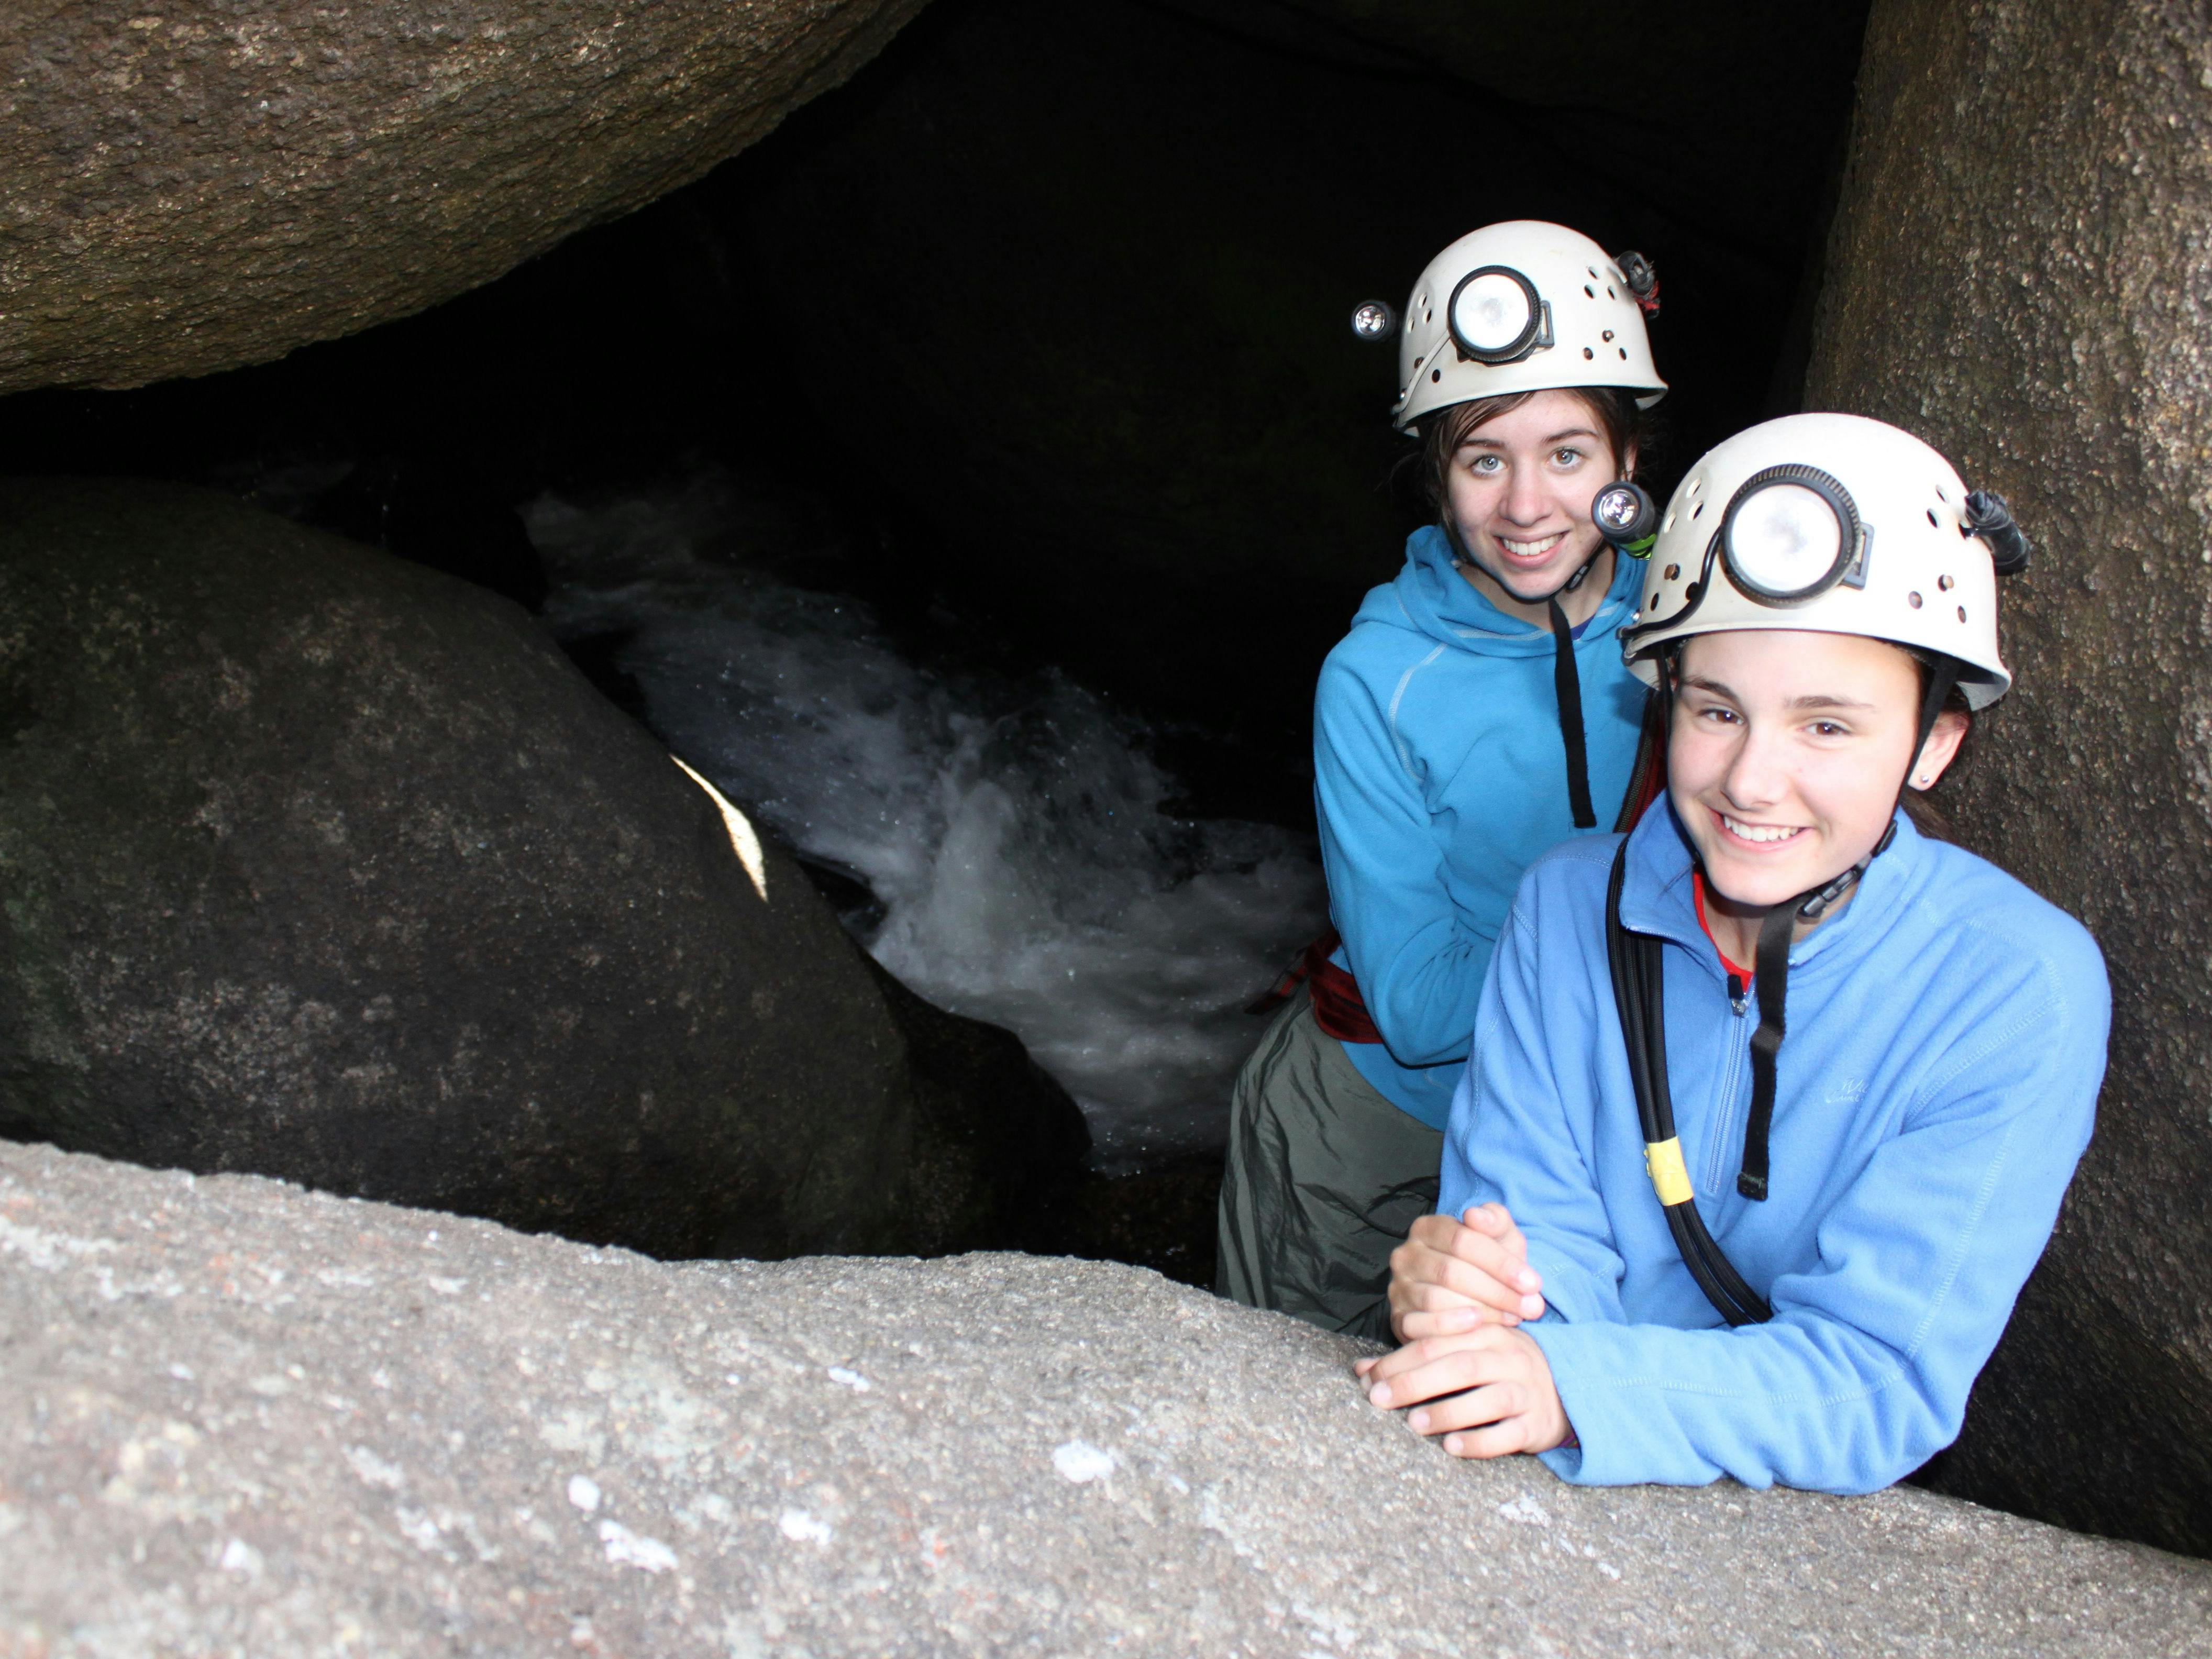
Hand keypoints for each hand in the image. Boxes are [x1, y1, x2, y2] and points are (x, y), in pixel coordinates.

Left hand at [1359, 1325, 1569, 1458]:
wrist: (1565, 1387)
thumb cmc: (1497, 1368)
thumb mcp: (1463, 1352)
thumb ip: (1415, 1358)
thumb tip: (1360, 1370)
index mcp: (1485, 1333)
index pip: (1437, 1341)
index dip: (1398, 1359)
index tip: (1366, 1378)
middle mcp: (1507, 1358)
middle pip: (1458, 1366)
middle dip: (1414, 1382)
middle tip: (1378, 1400)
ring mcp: (1525, 1391)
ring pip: (1487, 1399)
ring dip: (1447, 1410)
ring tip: (1414, 1423)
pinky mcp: (1536, 1425)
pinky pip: (1508, 1434)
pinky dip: (1479, 1441)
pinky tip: (1452, 1446)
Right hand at [1376, 1203, 1545, 1345]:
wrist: (1473, 1300)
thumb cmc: (1489, 1266)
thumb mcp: (1500, 1238)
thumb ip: (1495, 1220)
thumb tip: (1475, 1216)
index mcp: (1428, 1228)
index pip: (1462, 1240)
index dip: (1500, 1263)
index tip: (1533, 1283)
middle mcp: (1407, 1255)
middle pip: (1451, 1272)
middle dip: (1497, 1291)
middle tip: (1531, 1307)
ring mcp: (1399, 1288)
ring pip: (1437, 1300)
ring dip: (1482, 1311)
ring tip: (1513, 1317)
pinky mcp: (1399, 1319)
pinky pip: (1419, 1325)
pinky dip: (1450, 1327)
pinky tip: (1478, 1326)